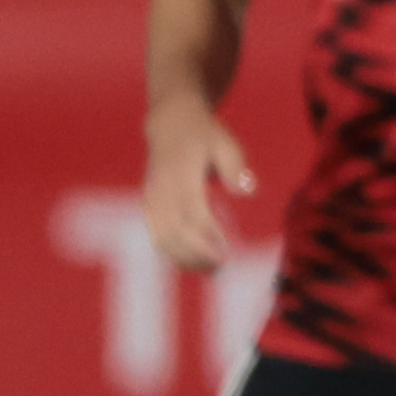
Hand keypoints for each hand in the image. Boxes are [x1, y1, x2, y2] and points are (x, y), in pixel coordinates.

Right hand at [141, 103, 254, 271]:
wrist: (169, 123)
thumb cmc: (205, 136)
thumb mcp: (225, 142)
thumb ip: (235, 166)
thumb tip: (248, 192)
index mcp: (181, 173)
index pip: (192, 212)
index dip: (207, 235)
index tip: (226, 253)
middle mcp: (161, 188)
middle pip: (173, 230)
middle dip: (196, 254)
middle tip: (221, 268)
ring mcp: (151, 198)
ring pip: (161, 237)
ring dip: (183, 258)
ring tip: (210, 271)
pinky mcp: (148, 205)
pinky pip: (155, 235)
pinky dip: (172, 253)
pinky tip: (193, 263)